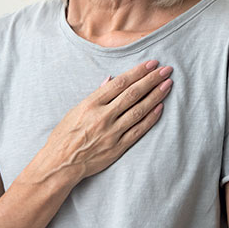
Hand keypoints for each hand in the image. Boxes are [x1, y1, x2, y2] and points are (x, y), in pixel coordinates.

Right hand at [36, 60, 172, 184]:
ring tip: (167, 84)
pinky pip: (138, 130)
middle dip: (151, 80)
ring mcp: (112, 132)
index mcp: (91, 104)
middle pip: (133, 94)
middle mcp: (103, 116)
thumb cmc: (65, 134)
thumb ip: (96, 95)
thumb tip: (110, 79)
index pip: (120, 83)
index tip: (151, 64)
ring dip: (155, 96)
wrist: (61, 163)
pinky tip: (160, 107)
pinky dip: (150, 118)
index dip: (138, 72)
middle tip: (166, 70)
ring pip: (139, 110)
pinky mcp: (118, 148)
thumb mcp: (76, 109)